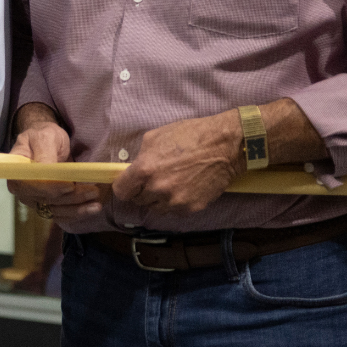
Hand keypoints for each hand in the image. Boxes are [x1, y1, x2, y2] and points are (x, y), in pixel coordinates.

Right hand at [7, 106, 103, 220]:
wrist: (47, 142)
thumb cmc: (43, 136)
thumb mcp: (44, 138)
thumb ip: (44, 154)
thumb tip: (46, 171)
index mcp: (17, 172)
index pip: (31, 186)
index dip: (49, 188)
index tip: (70, 186)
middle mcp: (23, 190)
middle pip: (46, 200)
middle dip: (71, 198)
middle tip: (93, 191)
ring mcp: (35, 200)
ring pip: (56, 211)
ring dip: (77, 210)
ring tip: (96, 205)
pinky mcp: (47, 205)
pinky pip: (60, 215)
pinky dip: (76, 214)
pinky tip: (90, 209)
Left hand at [113, 110, 242, 216]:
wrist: (225, 146)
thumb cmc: (190, 136)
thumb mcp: (154, 138)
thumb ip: (140, 157)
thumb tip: (132, 169)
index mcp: (144, 170)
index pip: (121, 192)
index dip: (124, 187)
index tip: (129, 184)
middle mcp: (157, 189)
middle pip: (138, 201)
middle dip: (143, 191)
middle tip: (154, 179)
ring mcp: (175, 201)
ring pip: (156, 208)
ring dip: (159, 199)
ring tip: (171, 183)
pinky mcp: (191, 208)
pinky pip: (174, 211)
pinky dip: (175, 203)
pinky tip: (184, 188)